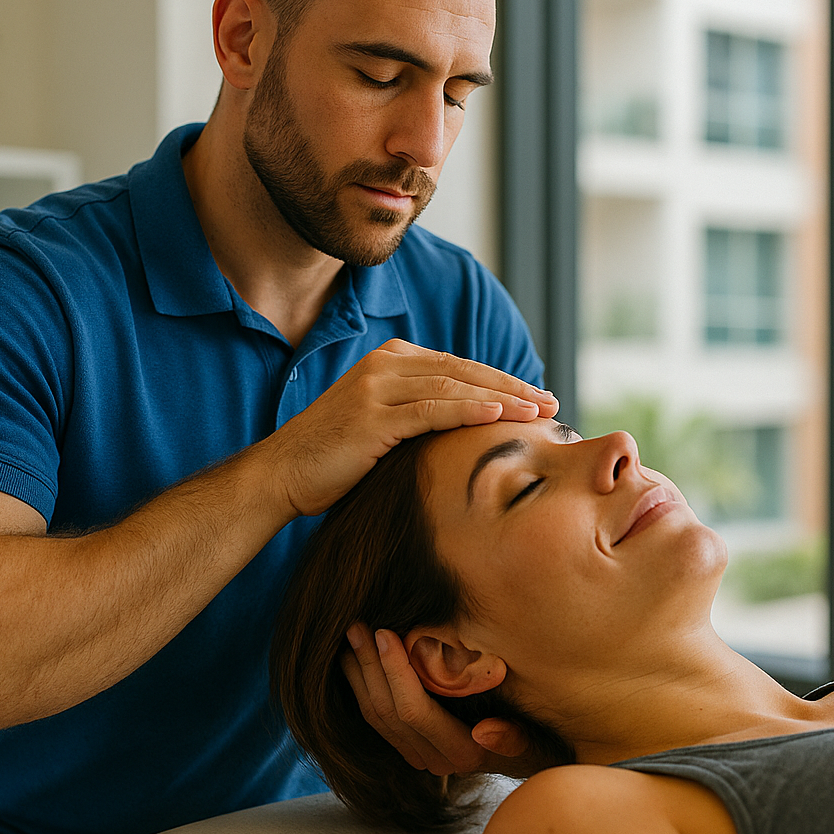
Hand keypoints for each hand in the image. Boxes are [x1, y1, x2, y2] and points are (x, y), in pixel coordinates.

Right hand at [259, 339, 556, 518]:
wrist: (281, 474)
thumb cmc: (335, 458)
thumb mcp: (384, 425)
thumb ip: (420, 414)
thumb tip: (471, 428)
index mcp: (392, 359)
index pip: (460, 367)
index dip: (502, 382)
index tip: (537, 399)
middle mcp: (385, 364)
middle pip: (464, 371)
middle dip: (512, 388)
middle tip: (551, 403)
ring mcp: (377, 387)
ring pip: (454, 388)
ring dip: (502, 399)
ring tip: (538, 413)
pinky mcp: (371, 415)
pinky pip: (430, 410)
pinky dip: (467, 411)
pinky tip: (497, 415)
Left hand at [342, 624, 539, 777]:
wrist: (530, 758)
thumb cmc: (538, 739)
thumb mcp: (534, 739)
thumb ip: (513, 738)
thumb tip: (483, 732)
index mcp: (460, 753)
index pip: (413, 711)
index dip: (395, 671)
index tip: (384, 633)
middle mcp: (433, 760)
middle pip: (387, 712)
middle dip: (369, 667)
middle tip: (357, 626)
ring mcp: (418, 755)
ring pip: (375, 717)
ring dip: (359, 675)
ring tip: (350, 637)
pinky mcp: (410, 746)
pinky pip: (377, 719)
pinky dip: (362, 687)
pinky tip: (354, 661)